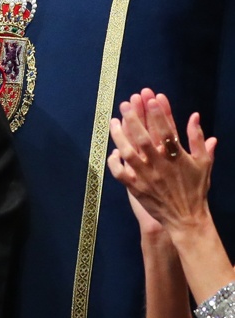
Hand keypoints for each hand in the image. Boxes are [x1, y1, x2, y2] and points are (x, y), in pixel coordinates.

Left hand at [107, 89, 215, 234]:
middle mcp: (160, 166)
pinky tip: (113, 151)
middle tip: (126, 103)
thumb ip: (198, 139)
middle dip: (135, 119)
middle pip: (144, 139)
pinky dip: (114, 162)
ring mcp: (146, 177)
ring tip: (113, 121)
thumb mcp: (203, 163)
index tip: (153, 98)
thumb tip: (195, 116)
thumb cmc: (196, 189)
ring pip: (129, 153)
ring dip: (119, 136)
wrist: (186, 218)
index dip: (160, 114)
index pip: (167, 132)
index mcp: (177, 158)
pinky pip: (120, 173)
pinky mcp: (135, 187)